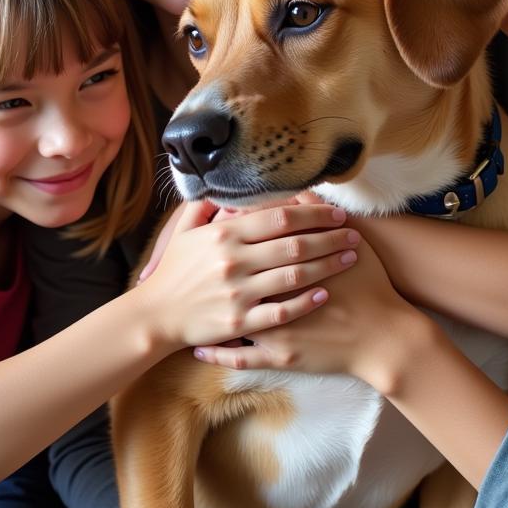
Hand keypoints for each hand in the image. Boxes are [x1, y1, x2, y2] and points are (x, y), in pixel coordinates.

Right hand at [136, 201, 360, 348]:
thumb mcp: (185, 231)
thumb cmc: (173, 270)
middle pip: (295, 245)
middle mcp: (234, 261)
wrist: (155, 315)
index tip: (335, 212)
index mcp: (224, 234)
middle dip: (330, 237)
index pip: (280, 217)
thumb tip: (228, 185)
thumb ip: (208, 206)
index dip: (313, 213)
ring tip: (349, 257)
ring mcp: (238, 293)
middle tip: (353, 234)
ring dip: (327, 265)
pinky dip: (306, 301)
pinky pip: (282, 312)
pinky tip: (325, 292)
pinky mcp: (240, 322)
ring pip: (294, 276)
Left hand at [192, 236, 419, 385]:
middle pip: (234, 274)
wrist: (386, 337)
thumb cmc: (371, 286)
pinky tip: (200, 349)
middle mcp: (274, 294)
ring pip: (229, 319)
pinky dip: (218, 353)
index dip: (232, 231)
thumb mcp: (352, 242)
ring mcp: (274, 329)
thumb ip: (321, 218)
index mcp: (290, 263)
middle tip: (195, 260)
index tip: (217, 224)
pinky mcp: (279, 357)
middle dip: (213, 268)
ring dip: (207, 311)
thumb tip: (300, 192)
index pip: (252, 240)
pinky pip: (240, 356)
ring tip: (186, 302)